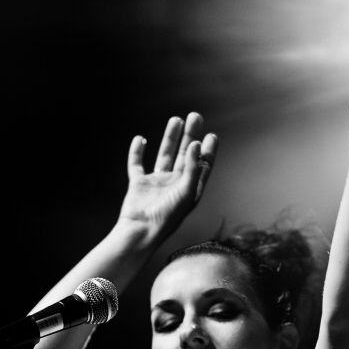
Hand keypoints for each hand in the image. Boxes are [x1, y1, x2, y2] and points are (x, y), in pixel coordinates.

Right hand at [117, 112, 217, 242]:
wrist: (140, 231)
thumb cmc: (167, 217)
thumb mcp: (186, 192)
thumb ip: (192, 167)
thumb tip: (196, 143)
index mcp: (190, 190)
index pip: (202, 166)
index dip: (208, 151)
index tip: (212, 135)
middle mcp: (175, 185)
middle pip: (185, 155)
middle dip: (190, 136)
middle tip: (196, 116)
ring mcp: (156, 183)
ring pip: (164, 155)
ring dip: (170, 138)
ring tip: (176, 119)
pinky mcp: (139, 184)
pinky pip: (137, 164)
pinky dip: (137, 151)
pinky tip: (140, 139)